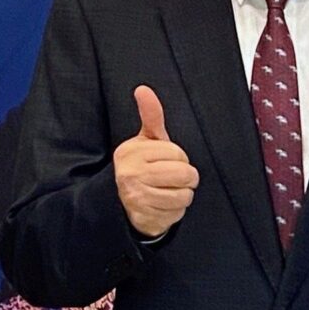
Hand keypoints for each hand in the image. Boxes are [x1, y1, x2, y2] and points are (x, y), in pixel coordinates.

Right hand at [114, 85, 199, 237]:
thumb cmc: (142, 165)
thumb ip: (150, 115)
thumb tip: (143, 89)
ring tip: (169, 190)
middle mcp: (129, 175)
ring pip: (184, 196)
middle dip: (187, 176)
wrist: (121, 202)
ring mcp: (136, 199)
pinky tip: (163, 205)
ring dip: (183, 195)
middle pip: (183, 174)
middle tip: (175, 177)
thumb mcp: (146, 140)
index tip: (168, 160)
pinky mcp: (144, 219)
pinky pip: (177, 214)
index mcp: (130, 152)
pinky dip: (175, 211)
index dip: (179, 157)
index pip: (177, 153)